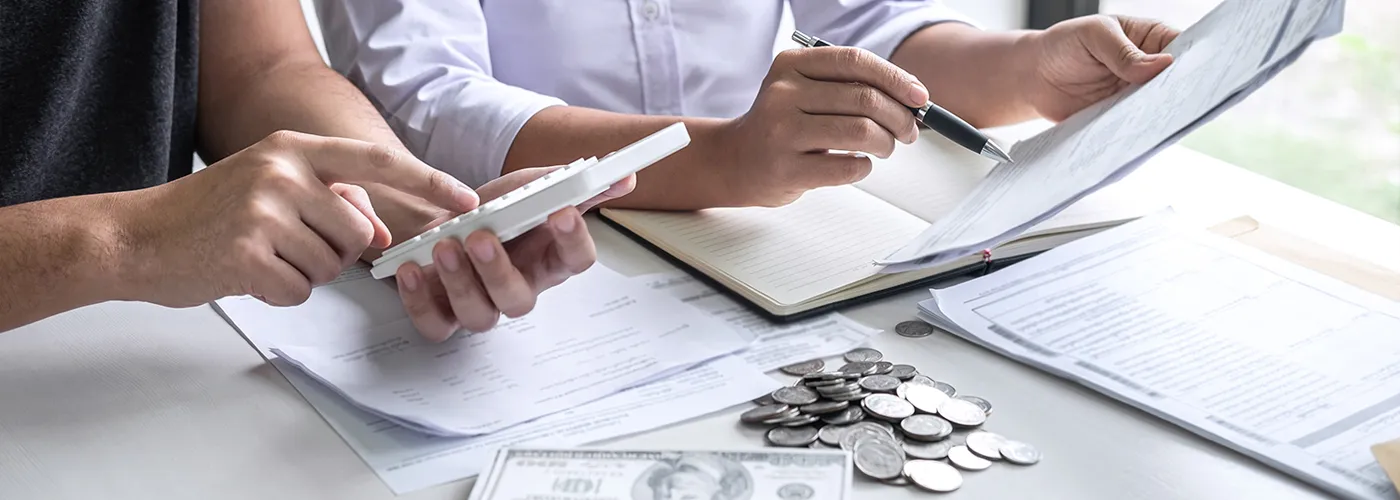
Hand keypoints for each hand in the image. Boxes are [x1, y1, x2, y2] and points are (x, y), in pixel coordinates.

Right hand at [114, 130, 476, 306]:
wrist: (136, 236)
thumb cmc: (208, 214)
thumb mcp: (271, 185)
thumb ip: (329, 200)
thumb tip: (381, 233)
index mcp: (292, 150)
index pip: (376, 162)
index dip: (426, 182)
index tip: (465, 199)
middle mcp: (282, 173)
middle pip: (357, 233)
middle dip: (335, 253)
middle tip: (289, 246)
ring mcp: (264, 212)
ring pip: (331, 266)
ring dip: (304, 273)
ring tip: (262, 255)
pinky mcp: (248, 253)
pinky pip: (300, 290)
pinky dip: (279, 292)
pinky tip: (247, 273)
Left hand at [390, 168, 635, 340]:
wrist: (443, 221)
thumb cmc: (493, 210)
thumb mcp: (530, 188)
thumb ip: (570, 184)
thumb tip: (622, 177)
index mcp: (547, 260)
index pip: (576, 261)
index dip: (574, 240)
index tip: (562, 211)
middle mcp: (518, 288)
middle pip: (520, 301)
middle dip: (499, 270)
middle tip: (482, 237)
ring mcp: (480, 306)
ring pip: (479, 315)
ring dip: (460, 281)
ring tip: (445, 245)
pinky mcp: (442, 315)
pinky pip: (435, 324)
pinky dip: (420, 301)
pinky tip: (412, 269)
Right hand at [717, 47, 928, 206]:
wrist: (735, 161)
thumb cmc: (782, 125)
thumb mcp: (804, 90)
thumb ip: (848, 86)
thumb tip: (910, 96)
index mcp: (791, 65)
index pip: (855, 61)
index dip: (895, 78)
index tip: (919, 96)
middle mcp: (783, 94)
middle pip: (864, 99)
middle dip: (899, 117)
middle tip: (907, 131)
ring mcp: (782, 132)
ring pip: (860, 132)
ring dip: (886, 142)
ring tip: (885, 147)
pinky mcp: (786, 169)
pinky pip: (847, 168)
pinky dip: (864, 167)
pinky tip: (858, 164)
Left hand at [1022, 15, 1180, 120]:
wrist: (1032, 76)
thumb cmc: (1064, 44)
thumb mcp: (1094, 36)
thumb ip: (1124, 52)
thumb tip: (1162, 65)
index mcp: (1151, 38)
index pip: (1184, 48)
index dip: (1195, 61)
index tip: (1200, 75)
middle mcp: (1149, 67)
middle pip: (1177, 82)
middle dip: (1181, 92)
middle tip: (1184, 103)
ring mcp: (1137, 94)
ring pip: (1159, 106)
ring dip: (1161, 114)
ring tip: (1163, 121)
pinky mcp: (1121, 117)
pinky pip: (1136, 125)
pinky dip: (1138, 131)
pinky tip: (1139, 135)